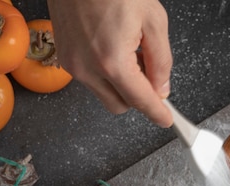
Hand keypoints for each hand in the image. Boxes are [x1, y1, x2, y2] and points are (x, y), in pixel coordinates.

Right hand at [47, 0, 172, 126]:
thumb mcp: (154, 21)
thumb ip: (161, 61)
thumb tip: (161, 88)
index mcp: (112, 61)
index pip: (140, 101)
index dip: (157, 112)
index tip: (165, 119)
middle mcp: (88, 68)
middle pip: (120, 105)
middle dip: (137, 96)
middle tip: (149, 72)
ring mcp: (72, 65)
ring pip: (104, 94)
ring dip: (120, 84)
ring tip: (127, 50)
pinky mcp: (64, 57)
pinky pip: (91, 79)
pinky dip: (105, 73)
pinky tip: (111, 48)